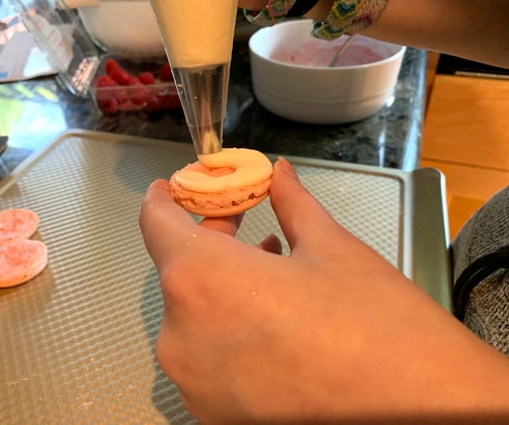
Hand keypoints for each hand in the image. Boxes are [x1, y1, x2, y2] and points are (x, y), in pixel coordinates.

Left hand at [139, 158, 508, 423]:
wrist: (420, 413)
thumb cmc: (378, 332)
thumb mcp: (331, 249)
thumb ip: (291, 204)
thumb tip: (279, 175)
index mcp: (203, 280)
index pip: (156, 223)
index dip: (163, 199)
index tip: (169, 189)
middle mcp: (182, 336)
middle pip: (178, 270)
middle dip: (207, 240)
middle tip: (238, 221)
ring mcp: (194, 382)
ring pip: (192, 314)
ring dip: (220, 285)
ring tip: (267, 269)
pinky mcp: (213, 413)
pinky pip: (207, 354)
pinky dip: (226, 327)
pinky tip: (267, 317)